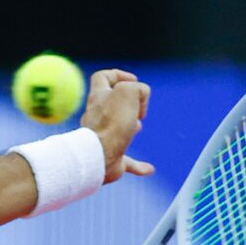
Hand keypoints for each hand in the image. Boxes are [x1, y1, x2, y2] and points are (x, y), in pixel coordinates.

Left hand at [81, 68, 154, 184]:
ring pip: (114, 131)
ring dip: (128, 128)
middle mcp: (96, 118)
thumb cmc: (111, 123)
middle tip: (137, 108)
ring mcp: (101, 139)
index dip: (118, 75)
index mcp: (98, 98)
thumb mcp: (128, 91)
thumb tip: (141, 101)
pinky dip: (137, 165)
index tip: (134, 81)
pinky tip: (149, 170)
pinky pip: (125, 162)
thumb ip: (138, 89)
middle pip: (109, 105)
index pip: (102, 78)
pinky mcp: (109, 161)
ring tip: (137, 128)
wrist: (98, 156)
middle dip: (126, 104)